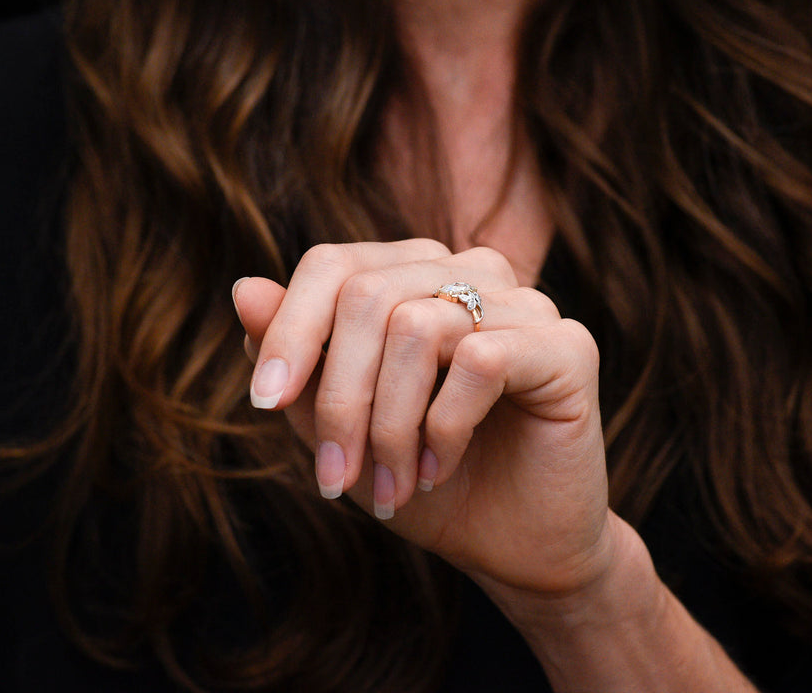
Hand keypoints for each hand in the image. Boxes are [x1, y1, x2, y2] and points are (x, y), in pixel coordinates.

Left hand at [232, 239, 615, 594]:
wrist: (513, 547)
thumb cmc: (423, 480)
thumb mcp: (340, 425)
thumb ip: (298, 359)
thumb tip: (243, 290)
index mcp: (416, 276)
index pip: (334, 264)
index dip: (290, 330)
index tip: (266, 403)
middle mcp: (473, 272)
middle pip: (367, 296)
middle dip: (338, 398)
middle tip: (335, 478)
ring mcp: (526, 303)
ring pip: (418, 327)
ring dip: (389, 425)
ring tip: (392, 485)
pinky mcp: (568, 346)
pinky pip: (480, 361)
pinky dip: (444, 428)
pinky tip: (439, 468)